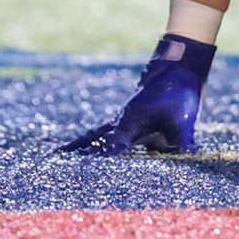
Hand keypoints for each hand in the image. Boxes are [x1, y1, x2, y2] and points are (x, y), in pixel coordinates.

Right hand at [60, 34, 215, 155]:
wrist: (176, 70)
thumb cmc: (177, 94)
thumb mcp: (183, 119)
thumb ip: (181, 141)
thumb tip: (186, 156)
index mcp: (130, 124)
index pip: (111, 147)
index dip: (97, 158)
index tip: (79, 167)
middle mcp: (122, 123)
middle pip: (93, 139)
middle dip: (75, 149)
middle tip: (52, 159)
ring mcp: (124, 121)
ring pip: (96, 135)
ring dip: (80, 144)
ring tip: (58, 155)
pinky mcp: (130, 121)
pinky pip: (107, 134)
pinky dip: (94, 141)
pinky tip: (86, 148)